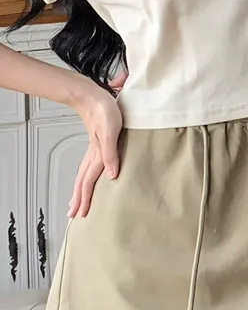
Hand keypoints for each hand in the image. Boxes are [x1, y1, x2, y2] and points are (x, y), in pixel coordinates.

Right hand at [68, 72, 126, 218]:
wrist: (94, 96)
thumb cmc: (105, 111)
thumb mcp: (112, 132)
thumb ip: (111, 154)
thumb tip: (111, 176)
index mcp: (97, 154)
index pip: (89, 181)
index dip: (86, 198)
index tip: (81, 214)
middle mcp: (94, 153)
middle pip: (83, 180)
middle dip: (79, 198)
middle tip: (73, 214)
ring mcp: (95, 147)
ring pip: (84, 173)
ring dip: (80, 188)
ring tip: (77, 199)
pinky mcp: (98, 140)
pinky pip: (89, 164)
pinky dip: (86, 174)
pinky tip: (89, 174)